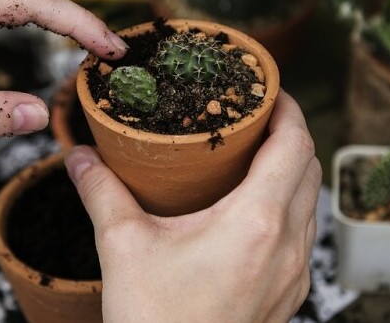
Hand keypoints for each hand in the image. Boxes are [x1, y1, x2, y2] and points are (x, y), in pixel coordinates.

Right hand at [65, 91, 320, 322]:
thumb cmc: (156, 322)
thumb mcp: (122, 247)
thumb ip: (101, 192)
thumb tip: (80, 156)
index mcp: (256, 221)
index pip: (294, 143)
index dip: (287, 107)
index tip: (268, 89)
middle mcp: (287, 246)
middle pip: (309, 168)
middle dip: (289, 133)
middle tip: (255, 116)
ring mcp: (294, 276)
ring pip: (309, 203)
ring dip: (290, 172)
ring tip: (252, 157)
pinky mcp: (288, 297)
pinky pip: (301, 237)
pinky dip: (287, 209)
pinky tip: (250, 212)